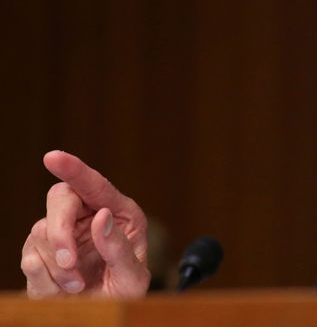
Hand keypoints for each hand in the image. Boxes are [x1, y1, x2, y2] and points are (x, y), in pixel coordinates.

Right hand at [20, 151, 150, 297]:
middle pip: (60, 198)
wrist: (105, 314)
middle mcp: (89, 216)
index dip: (73, 169)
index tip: (52, 157)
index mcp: (119, 212)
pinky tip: (65, 289)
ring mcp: (63, 234)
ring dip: (59, 266)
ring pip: (42, 231)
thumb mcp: (133, 276)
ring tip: (78, 286)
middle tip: (69, 262)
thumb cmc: (125, 291)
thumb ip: (120, 248)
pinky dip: (46, 278)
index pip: (95, 184)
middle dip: (60, 230)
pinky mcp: (41, 255)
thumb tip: (101, 216)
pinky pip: (31, 258)